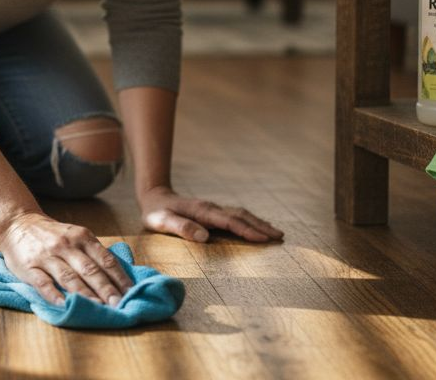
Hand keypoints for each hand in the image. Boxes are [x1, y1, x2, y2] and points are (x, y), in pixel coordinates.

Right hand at [0, 211, 133, 306]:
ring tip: (99, 309)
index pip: (105, 260)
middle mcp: (66, 245)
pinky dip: (54, 295)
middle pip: (90, 270)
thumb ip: (93, 253)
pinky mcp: (29, 267)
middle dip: (106, 289)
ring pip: (69, 278)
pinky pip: (43, 283)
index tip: (131, 293)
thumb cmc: (53, 235)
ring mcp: (47, 256)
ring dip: (86, 295)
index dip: (119, 277)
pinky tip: (64, 306)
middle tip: (120, 305)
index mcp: (82, 237)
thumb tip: (119, 276)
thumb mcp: (75, 235)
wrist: (17, 223)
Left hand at [139, 186, 283, 242]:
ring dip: (259, 223)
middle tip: (280, 237)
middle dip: (261, 226)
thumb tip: (204, 237)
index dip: (246, 230)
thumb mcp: (161, 221)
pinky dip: (251, 222)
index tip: (263, 239)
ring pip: (241, 214)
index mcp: (201, 211)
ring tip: (277, 233)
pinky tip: (258, 228)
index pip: (229, 222)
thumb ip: (181, 227)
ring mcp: (214, 209)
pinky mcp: (213, 212)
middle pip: (241, 216)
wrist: (154, 197)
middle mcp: (211, 208)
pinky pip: (236, 216)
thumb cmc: (156, 213)